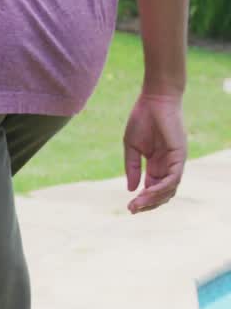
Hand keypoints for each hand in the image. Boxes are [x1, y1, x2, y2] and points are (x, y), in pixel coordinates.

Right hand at [123, 94, 186, 213]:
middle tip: (132, 209)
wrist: (154, 100)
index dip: (142, 200)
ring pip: (169, 189)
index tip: (128, 207)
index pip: (153, 189)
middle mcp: (169, 166)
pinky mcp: (179, 156)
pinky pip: (173, 178)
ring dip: (154, 199)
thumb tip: (131, 189)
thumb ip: (133, 168)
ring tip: (138, 203)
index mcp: (157, 164)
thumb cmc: (142, 119)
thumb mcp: (132, 147)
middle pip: (163, 193)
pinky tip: (147, 192)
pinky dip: (161, 187)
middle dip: (148, 204)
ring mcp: (175, 161)